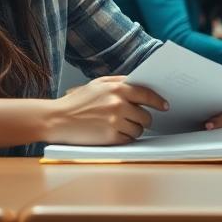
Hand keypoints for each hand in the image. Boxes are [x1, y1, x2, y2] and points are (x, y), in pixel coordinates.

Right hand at [43, 76, 168, 144]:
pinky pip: (128, 139)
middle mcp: (118, 104)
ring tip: (118, 126)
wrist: (56, 119)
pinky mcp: (110, 137)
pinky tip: (111, 133)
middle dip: (143, 119)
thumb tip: (140, 84)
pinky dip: (123, 138)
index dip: (158, 101)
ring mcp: (115, 121)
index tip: (164, 106)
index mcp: (117, 88)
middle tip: (135, 119)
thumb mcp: (98, 84)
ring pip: (139, 129)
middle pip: (146, 115)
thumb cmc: (77, 102)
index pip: (146, 94)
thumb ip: (119, 82)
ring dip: (133, 129)